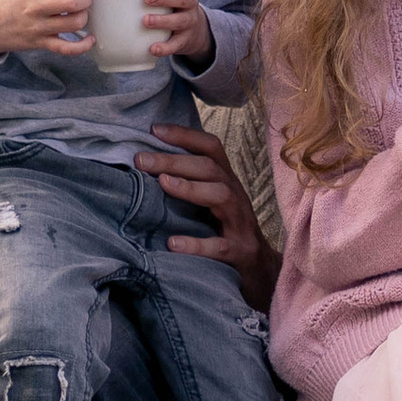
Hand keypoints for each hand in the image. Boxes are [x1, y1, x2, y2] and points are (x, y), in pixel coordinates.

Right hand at [0, 0, 90, 58]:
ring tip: (82, 13)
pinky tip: (90, 39)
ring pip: (71, 24)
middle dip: (85, 0)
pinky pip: (65, 48)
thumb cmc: (0, 0)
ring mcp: (37, 27)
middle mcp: (33, 8)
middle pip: (70, 4)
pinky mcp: (39, 43)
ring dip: (83, 18)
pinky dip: (81, 46)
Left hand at [139, 122, 278, 307]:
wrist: (261, 271)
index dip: (185, 135)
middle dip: (174, 160)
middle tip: (141, 159)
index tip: (154, 129)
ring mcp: (240, 224)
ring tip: (162, 184)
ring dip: (190, 188)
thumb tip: (146, 165)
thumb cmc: (227, 232)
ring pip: (221, 196)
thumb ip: (190, 183)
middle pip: (210, 168)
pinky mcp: (240, 252)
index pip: (211, 148)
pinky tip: (173, 244)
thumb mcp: (212, 202)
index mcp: (227, 181)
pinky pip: (220, 246)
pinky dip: (196, 244)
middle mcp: (236, 196)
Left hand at [142, 0, 211, 66]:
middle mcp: (189, 5)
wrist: (193, 31)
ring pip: (180, 21)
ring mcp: (189, 23)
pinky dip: (165, 47)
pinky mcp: (184, 41)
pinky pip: (176, 44)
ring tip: (146, 21)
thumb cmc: (170, 7)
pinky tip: (153, 48)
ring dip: (163, 20)